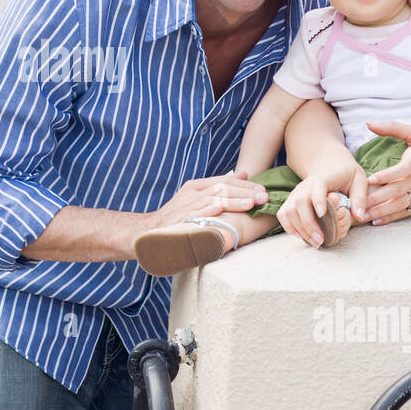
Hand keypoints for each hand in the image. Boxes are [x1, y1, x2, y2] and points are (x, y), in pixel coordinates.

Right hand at [138, 170, 267, 235]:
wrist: (146, 234)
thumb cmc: (175, 220)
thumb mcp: (194, 200)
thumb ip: (216, 189)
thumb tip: (243, 175)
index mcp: (195, 187)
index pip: (224, 180)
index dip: (245, 184)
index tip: (263, 190)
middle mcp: (191, 193)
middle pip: (222, 186)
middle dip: (245, 191)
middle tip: (264, 196)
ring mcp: (186, 205)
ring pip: (215, 197)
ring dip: (236, 199)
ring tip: (253, 203)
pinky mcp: (183, 219)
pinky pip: (202, 211)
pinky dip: (217, 209)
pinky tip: (231, 210)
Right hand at [278, 178, 359, 247]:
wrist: (329, 164)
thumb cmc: (345, 174)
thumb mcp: (359, 180)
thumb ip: (360, 198)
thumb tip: (359, 217)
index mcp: (323, 178)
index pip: (317, 187)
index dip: (318, 200)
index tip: (322, 214)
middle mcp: (305, 185)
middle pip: (299, 202)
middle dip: (308, 223)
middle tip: (321, 240)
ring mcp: (296, 193)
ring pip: (288, 210)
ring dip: (299, 229)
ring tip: (314, 241)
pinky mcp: (291, 200)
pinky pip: (283, 214)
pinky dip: (289, 227)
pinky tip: (301, 236)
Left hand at [363, 121, 410, 224]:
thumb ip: (394, 128)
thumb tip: (369, 123)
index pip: (402, 170)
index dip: (386, 175)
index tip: (369, 179)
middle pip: (398, 190)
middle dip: (376, 198)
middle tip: (357, 202)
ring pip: (401, 204)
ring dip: (381, 211)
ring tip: (362, 215)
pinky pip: (407, 211)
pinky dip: (391, 217)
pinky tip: (376, 221)